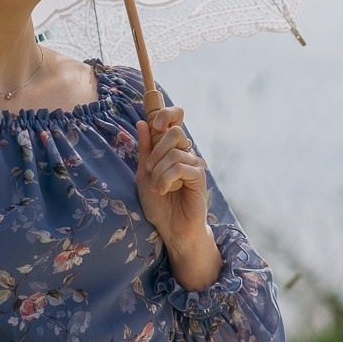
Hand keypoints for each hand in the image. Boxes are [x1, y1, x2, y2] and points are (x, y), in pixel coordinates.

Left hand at [135, 104, 207, 239]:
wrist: (171, 228)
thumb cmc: (159, 203)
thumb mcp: (144, 174)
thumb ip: (144, 150)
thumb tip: (143, 122)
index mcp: (172, 149)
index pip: (176, 119)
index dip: (167, 113)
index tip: (155, 123)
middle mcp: (186, 153)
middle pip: (175, 131)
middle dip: (157, 149)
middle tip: (149, 169)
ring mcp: (194, 164)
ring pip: (174, 153)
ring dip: (159, 171)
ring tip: (156, 187)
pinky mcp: (199, 177)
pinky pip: (181, 167)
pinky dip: (166, 178)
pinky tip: (164, 190)